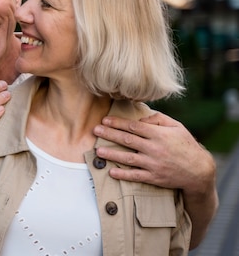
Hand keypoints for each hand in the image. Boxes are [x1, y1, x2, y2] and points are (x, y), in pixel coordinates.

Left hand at [93, 112, 215, 194]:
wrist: (199, 170)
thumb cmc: (186, 145)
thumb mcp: (177, 127)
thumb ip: (158, 119)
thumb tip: (141, 118)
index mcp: (159, 134)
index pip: (134, 127)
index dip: (118, 123)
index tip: (105, 120)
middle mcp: (154, 148)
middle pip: (127, 140)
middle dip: (109, 134)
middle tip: (95, 130)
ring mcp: (154, 164)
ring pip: (128, 158)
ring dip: (111, 154)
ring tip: (97, 151)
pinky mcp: (154, 177)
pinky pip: (136, 176)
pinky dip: (123, 174)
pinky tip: (111, 172)